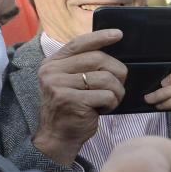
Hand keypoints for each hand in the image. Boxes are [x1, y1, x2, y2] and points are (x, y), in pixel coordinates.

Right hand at [32, 29, 126, 164]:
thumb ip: (81, 65)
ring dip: (116, 91)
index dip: (100, 37)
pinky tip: (102, 109)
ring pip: (106, 78)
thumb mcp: (69, 82)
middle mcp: (52, 72)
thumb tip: (109, 49)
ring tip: (109, 100)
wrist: (58, 137)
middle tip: (118, 84)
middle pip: (98, 59)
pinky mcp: (71, 101)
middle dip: (117, 71)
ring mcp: (59, 86)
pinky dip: (111, 104)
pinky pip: (106, 95)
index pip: (79, 43)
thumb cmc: (71, 107)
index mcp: (52, 63)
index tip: (118, 34)